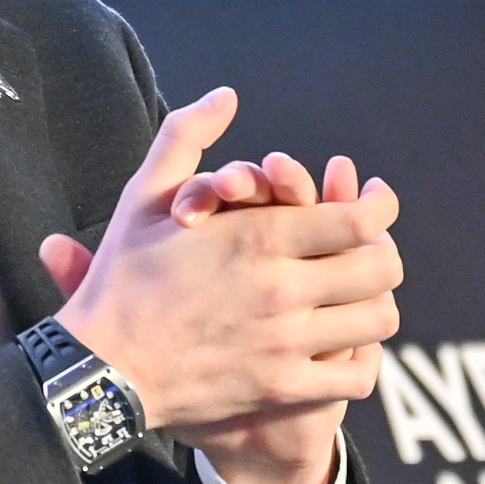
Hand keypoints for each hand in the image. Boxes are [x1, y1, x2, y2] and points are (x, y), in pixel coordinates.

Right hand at [36, 94, 398, 483]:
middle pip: (381, 268)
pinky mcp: (282, 388)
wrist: (103, 367)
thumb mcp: (146, 196)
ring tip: (357, 298)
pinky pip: (355, 378)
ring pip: (377, 321)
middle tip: (369, 250)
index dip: (380, 206)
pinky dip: (360, 363)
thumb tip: (226, 95)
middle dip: (381, 253)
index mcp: (258, 236)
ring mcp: (286, 343)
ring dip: (373, 305)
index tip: (376, 199)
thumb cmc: (124, 278)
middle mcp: (282, 288)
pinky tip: (342, 349)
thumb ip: (187, 135)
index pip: (359, 219)